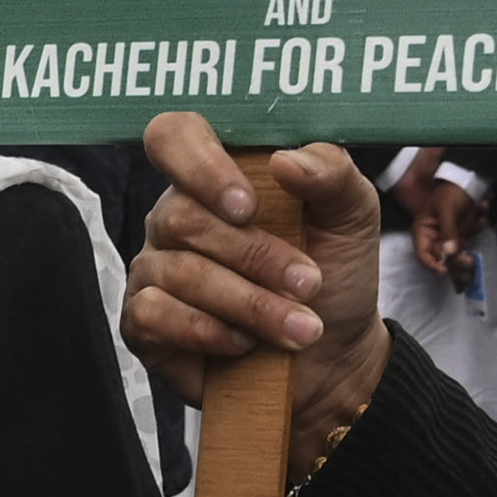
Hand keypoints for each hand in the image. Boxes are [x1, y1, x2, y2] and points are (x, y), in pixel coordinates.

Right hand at [121, 115, 392, 480]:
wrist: (335, 359)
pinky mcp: (144, 323)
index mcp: (218, 177)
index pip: (173, 137)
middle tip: (308, 284)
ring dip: (250, 304)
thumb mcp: (352, 217)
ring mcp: (155, 269)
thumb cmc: (335, 277)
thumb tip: (284, 159)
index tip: (249, 206)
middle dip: (256, 256)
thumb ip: (330, 173)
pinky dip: (209, 332)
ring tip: (300, 327)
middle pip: (183, 216)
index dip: (200, 165)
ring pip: (179, 272)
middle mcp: (176, 218)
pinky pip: (154, 314)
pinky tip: (245, 344)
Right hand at [388, 152, 492, 281]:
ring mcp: (449, 233)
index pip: (423, 255)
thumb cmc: (450, 192)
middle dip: (459, 256)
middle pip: (444, 256)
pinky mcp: (463, 230)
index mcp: (423, 230)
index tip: (447, 271)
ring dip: (472, 232)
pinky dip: (478, 225)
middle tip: (470, 261)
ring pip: (460, 248)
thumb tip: (450, 254)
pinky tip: (483, 210)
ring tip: (479, 216)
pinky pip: (471, 236)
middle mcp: (435, 235)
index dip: (434, 265)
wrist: (466, 175)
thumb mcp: (447, 210)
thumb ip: (448, 232)